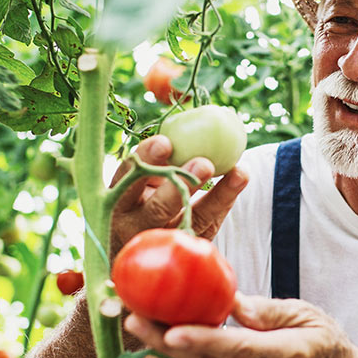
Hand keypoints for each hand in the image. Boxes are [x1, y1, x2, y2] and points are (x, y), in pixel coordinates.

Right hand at [109, 135, 248, 255]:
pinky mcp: (184, 247)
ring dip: (214, 196)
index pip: (128, 176)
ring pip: (188, 221)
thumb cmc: (143, 195)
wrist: (144, 244)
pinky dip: (225, 200)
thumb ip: (156, 155)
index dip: (146, 159)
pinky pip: (208, 224)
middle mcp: (134, 224)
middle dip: (180, 185)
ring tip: (234, 172)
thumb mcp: (140, 179)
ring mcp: (161, 240)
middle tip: (204, 163)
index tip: (166, 142)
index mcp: (118, 198)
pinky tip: (240, 178)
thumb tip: (178, 110)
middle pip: (157, 208)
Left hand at [124, 294, 357, 357]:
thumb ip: (268, 311)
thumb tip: (232, 302)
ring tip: (137, 326)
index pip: (235, 348)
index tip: (172, 333)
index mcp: (280, 353)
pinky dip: (178, 357)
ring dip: (163, 352)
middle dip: (164, 344)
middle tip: (134, 320)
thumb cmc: (319, 339)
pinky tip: (153, 347)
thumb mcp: (304, 315)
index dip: (202, 342)